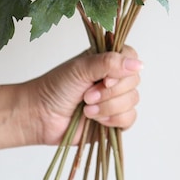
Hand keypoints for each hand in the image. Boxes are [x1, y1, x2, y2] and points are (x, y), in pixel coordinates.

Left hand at [26, 47, 142, 145]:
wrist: (40, 116)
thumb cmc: (55, 87)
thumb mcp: (81, 69)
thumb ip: (109, 63)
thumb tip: (138, 65)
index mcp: (107, 60)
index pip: (131, 58)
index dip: (123, 70)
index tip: (105, 79)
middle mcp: (114, 78)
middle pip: (134, 81)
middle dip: (110, 92)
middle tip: (87, 96)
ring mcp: (115, 99)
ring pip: (132, 101)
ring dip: (108, 107)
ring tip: (86, 109)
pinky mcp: (114, 120)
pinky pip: (129, 119)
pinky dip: (112, 120)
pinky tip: (96, 121)